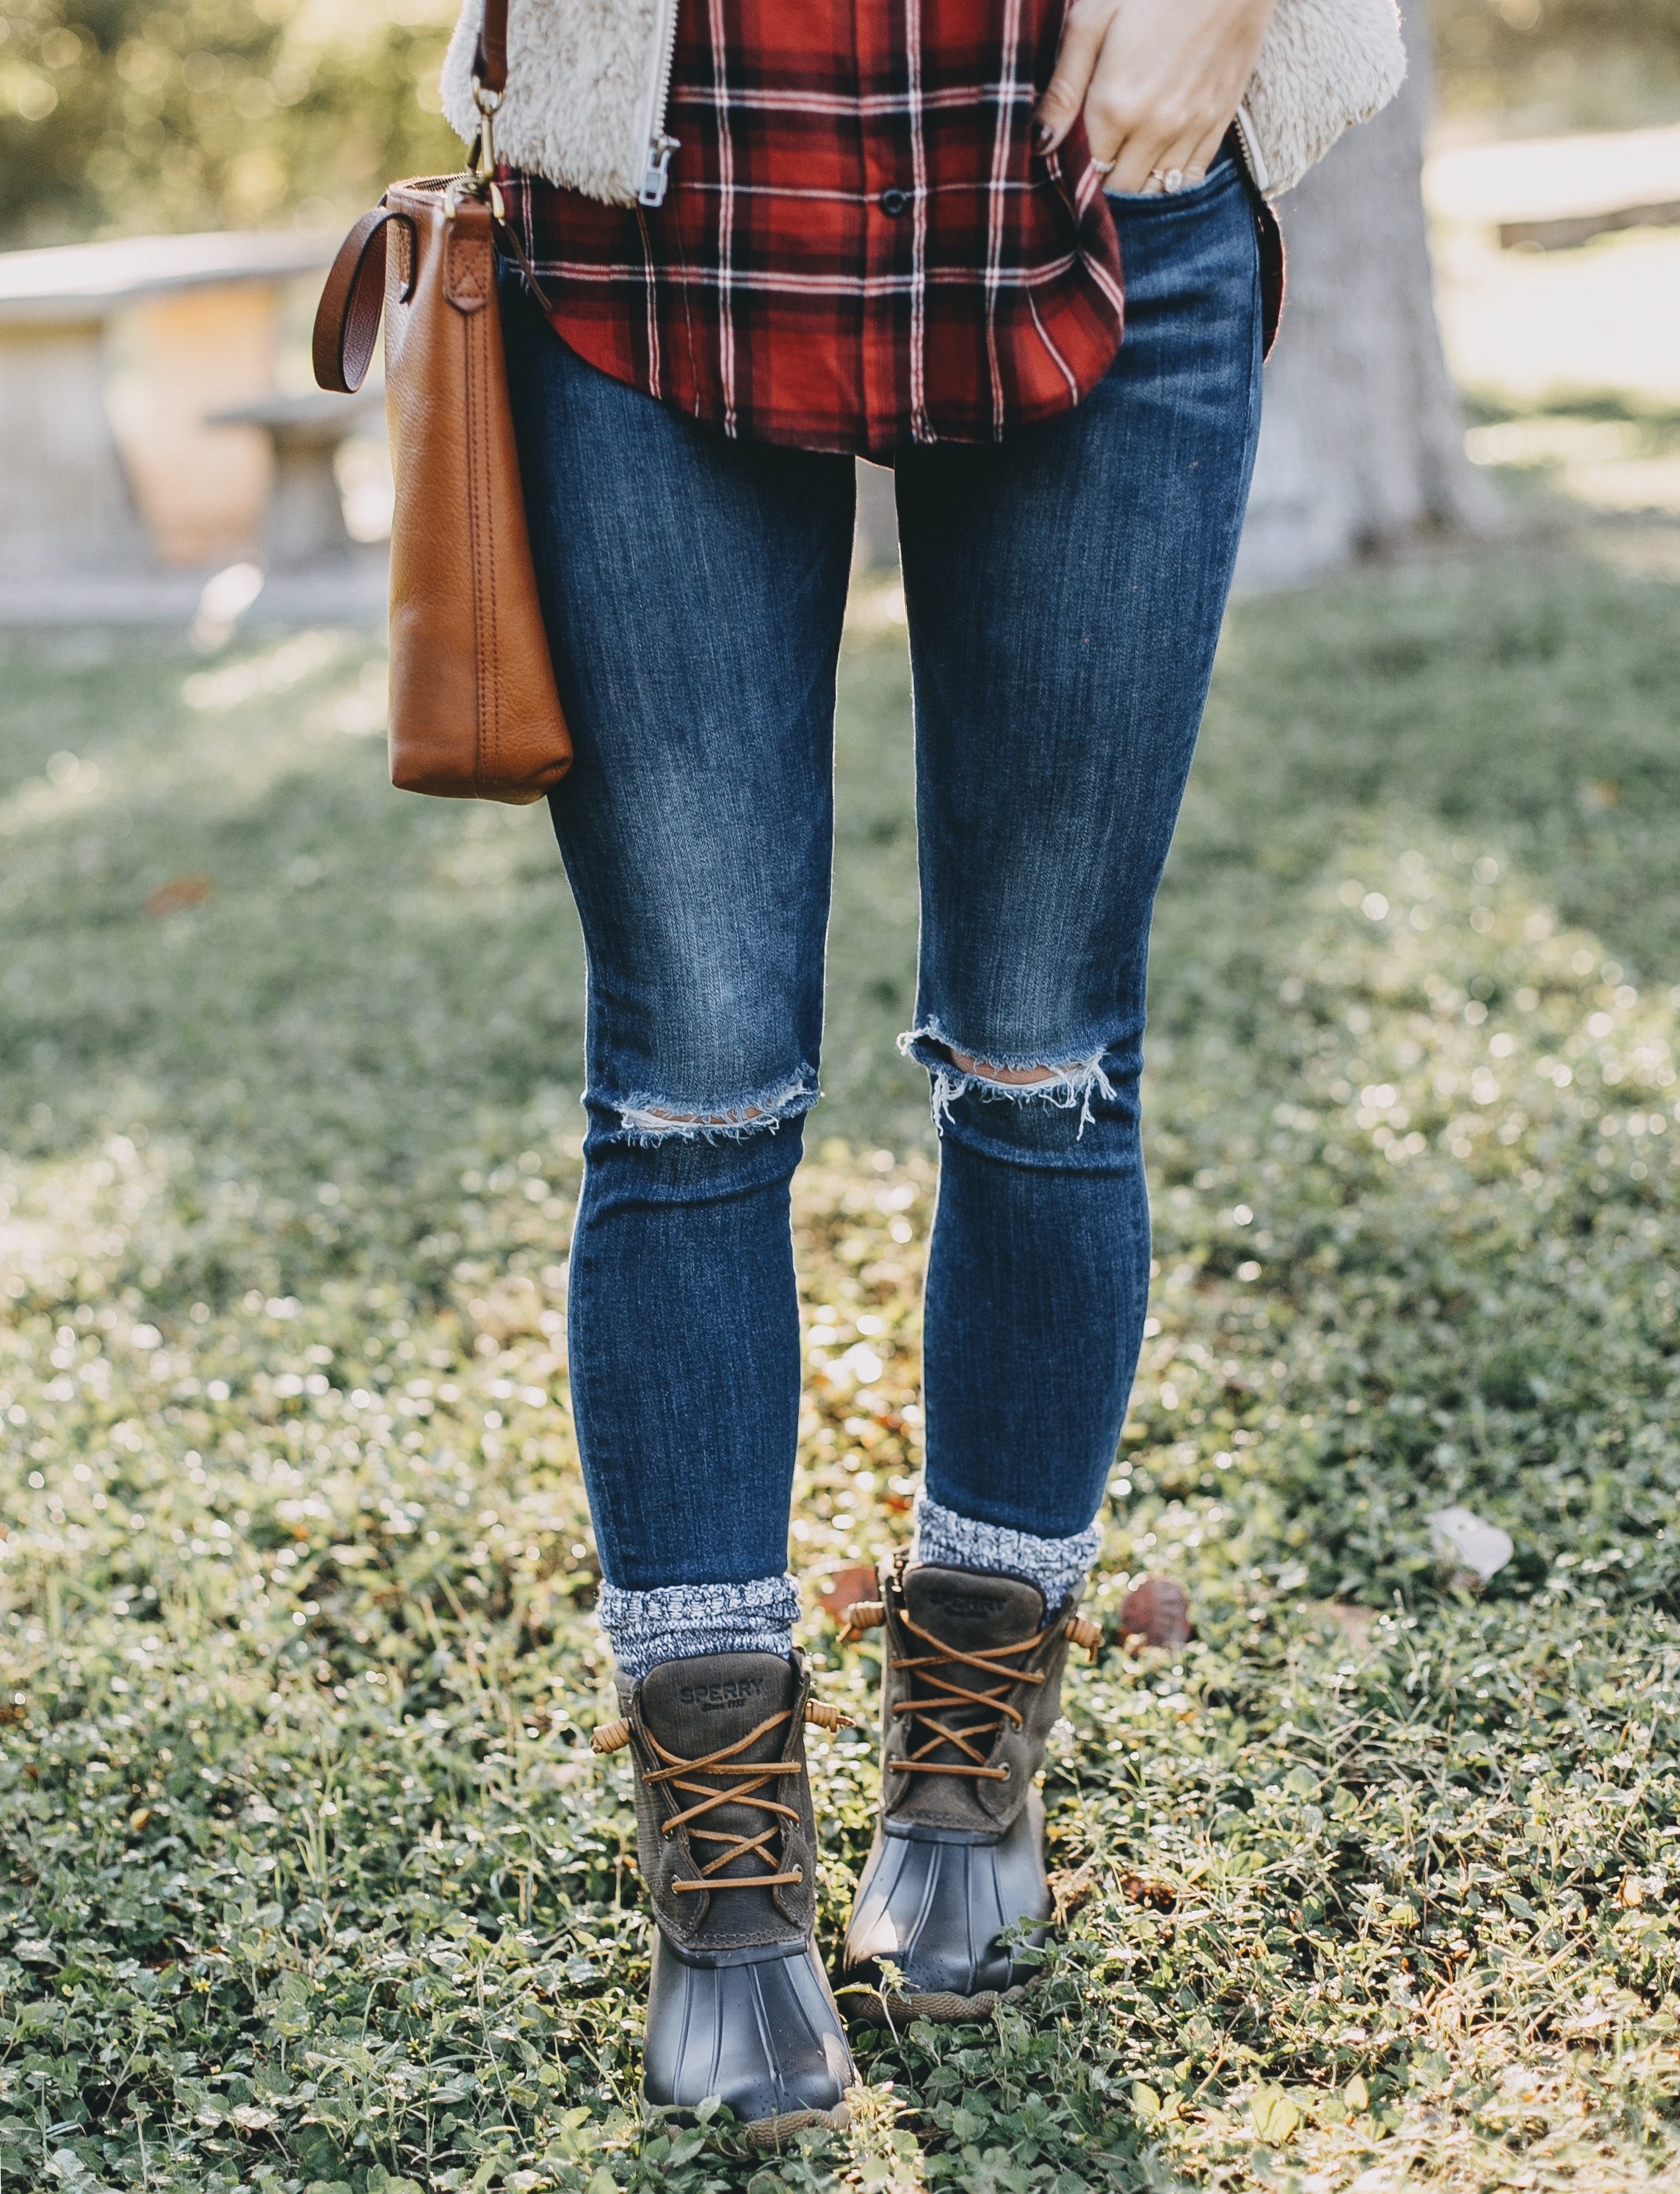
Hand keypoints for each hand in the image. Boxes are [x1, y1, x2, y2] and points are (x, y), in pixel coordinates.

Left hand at [1034, 0, 1277, 194]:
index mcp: (1115, 107)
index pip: (1087, 173)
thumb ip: (1063, 89)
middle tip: (1095, 166)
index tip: (1071, 163)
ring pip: (1157, 191)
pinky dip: (1171, 181)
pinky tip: (1157, 165)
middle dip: (1104, 186)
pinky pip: (1191, 177)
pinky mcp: (1220, 120)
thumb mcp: (1090, 21)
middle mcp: (1154, 129)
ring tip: (1124, 167)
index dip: (1077, 173)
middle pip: (1121, 190)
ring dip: (1137, 187)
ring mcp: (1191, 128)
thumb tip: (1038, 145)